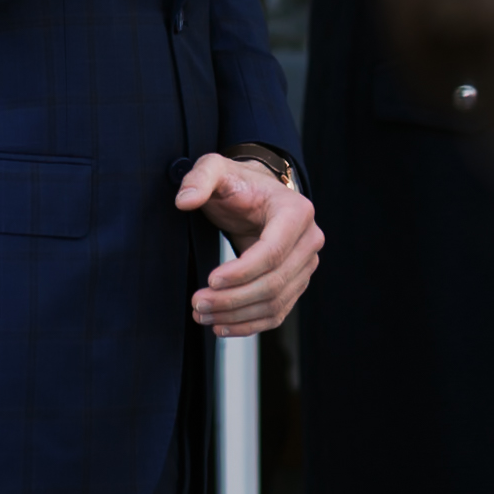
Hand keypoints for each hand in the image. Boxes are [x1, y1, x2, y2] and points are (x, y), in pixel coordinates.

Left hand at [174, 154, 322, 338]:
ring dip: (237, 315)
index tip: (210, 280)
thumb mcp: (216, 169)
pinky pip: (276, 313)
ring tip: (202, 314)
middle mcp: (309, 240)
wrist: (254, 196)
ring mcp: (305, 265)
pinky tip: (221, 325)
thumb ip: (199, 178)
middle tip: (198, 303)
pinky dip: (249, 325)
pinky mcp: (296, 284)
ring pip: (275, 303)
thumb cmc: (237, 183)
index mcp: (296, 211)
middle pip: (274, 283)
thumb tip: (184, 201)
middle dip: (233, 298)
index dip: (242, 272)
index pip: (272, 252)